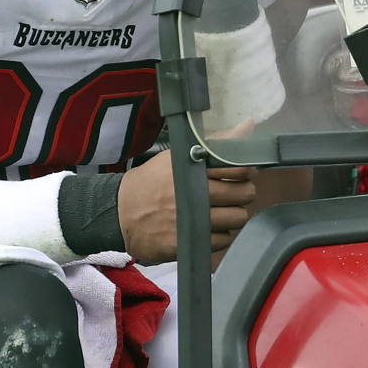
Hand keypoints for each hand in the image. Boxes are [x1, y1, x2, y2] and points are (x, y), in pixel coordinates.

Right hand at [117, 148, 256, 263]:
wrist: (119, 213)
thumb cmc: (151, 183)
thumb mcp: (176, 157)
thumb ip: (215, 143)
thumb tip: (248, 126)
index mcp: (192, 168)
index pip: (238, 167)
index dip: (245, 171)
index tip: (241, 173)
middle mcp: (194, 193)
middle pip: (244, 194)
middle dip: (242, 193)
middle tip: (231, 194)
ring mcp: (192, 219)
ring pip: (237, 218)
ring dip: (232, 215)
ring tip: (219, 212)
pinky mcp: (189, 241)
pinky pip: (223, 240)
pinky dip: (219, 234)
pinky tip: (207, 227)